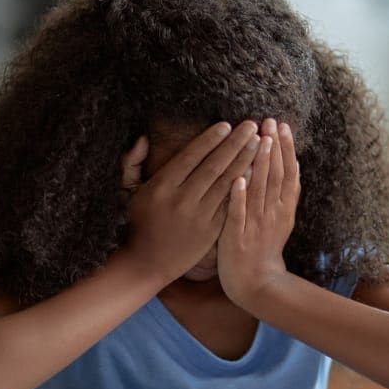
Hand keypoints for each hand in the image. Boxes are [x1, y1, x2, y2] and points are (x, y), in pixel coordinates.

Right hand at [119, 121, 259, 283]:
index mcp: (161, 187)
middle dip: (235, 144)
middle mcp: (182, 200)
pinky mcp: (212, 231)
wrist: (148, 263)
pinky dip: (245, 186)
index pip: (191, 156)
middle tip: (251, 126)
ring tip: (260, 142)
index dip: (210, 140)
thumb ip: (131, 162)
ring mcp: (199, 216)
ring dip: (245, 160)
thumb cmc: (138, 223)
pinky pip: (231, 204)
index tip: (227, 125)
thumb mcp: (128, 192)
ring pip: (227, 183)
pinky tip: (258, 171)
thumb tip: (143, 139)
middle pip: (214, 166)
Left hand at [218, 119, 300, 307]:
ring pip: (260, 189)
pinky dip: (240, 197)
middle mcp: (273, 213)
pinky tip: (238, 178)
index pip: (288, 172)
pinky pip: (239, 214)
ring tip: (259, 139)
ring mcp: (256, 224)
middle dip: (274, 147)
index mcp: (283, 208)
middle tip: (270, 121)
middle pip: (276, 175)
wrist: (257, 283)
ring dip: (260, 164)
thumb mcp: (282, 219)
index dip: (286, 148)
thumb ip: (285, 193)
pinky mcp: (238, 237)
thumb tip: (294, 164)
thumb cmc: (264, 249)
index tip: (282, 125)